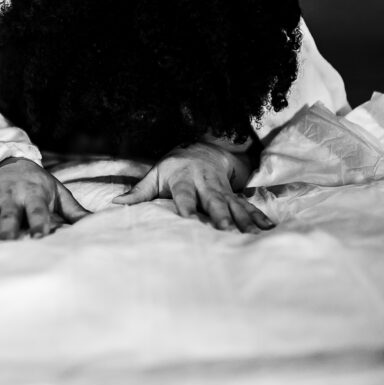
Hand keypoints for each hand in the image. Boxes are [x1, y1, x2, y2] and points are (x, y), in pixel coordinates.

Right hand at [0, 158, 89, 244]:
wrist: (11, 162)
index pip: (37, 212)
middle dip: (6, 232)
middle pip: (9, 216)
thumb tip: (98, 224)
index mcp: (33, 194)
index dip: (37, 225)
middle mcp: (12, 197)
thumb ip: (75, 211)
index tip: (38, 239)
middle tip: (5, 248)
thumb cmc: (39, 183)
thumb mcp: (58, 192)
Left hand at [112, 142, 273, 231]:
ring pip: (234, 204)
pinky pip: (247, 205)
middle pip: (213, 200)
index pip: (183, 195)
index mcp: (184, 179)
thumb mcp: (154, 175)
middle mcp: (205, 183)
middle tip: (225, 230)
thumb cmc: (173, 167)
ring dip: (243, 219)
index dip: (185, 207)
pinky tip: (268, 228)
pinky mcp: (233, 194)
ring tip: (253, 234)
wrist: (201, 149)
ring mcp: (222, 189)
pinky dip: (258, 216)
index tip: (187, 220)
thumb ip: (138, 191)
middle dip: (220, 215)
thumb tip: (115, 202)